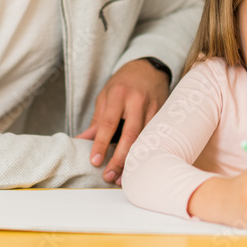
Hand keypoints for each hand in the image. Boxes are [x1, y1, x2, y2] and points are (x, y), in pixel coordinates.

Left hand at [75, 58, 169, 183]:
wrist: (149, 68)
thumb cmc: (123, 83)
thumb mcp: (106, 96)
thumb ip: (97, 120)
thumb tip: (81, 140)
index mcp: (119, 95)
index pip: (108, 123)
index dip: (100, 144)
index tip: (95, 161)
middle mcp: (137, 101)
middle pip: (130, 135)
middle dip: (120, 159)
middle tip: (109, 176)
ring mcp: (154, 108)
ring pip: (145, 139)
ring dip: (135, 160)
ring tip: (125, 178)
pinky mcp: (164, 114)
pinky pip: (156, 137)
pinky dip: (148, 152)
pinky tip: (143, 165)